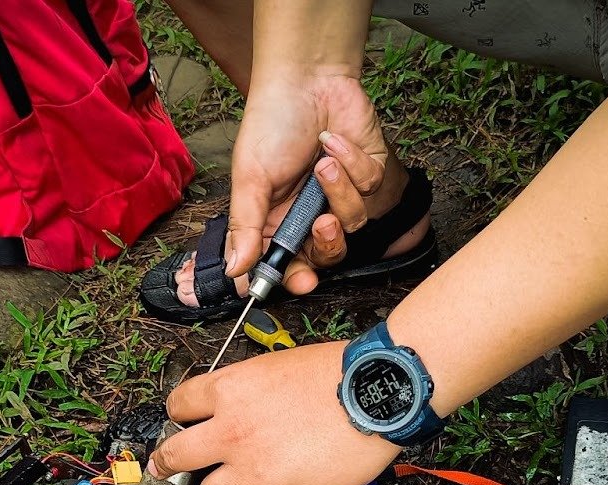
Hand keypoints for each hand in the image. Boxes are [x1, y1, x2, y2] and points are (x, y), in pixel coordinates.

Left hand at [147, 343, 398, 484]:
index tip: (179, 424)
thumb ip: (245, 391)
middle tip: (162, 468)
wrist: (376, 395)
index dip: (178, 417)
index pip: (179, 405)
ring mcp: (253, 469)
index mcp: (229, 389)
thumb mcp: (274, 366)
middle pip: (176, 455)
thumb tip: (232, 410)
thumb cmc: (337, 375)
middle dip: (164, 463)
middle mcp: (231, 431)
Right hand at [227, 76, 401, 294]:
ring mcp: (340, 195)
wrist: (308, 78)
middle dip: (329, 245)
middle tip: (322, 226)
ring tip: (323, 162)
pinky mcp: (368, 175)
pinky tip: (335, 141)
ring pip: (354, 222)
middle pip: (327, 255)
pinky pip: (371, 187)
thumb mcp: (250, 178)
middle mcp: (309, 214)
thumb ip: (246, 227)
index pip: (285, 264)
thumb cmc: (272, 123)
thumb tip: (236, 268)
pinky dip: (353, 162)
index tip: (300, 284)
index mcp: (276, 220)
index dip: (294, 279)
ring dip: (339, 190)